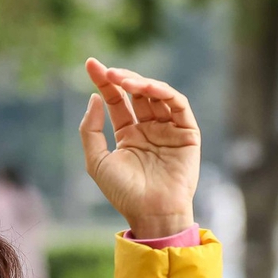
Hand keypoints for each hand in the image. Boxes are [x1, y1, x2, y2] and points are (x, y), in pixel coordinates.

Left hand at [78, 58, 198, 239]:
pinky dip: (164, 92)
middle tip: (107, 71)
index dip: (104, 82)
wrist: (151, 213)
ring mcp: (168, 130)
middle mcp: (149, 129)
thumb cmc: (123, 192)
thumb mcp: (97, 161)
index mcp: (129, 135)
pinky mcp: (187, 133)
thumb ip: (90, 130)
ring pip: (157, 95)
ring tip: (123, 80)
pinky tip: (147, 88)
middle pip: (136, 94)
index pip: (117, 101)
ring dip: (141, 83)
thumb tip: (93, 98)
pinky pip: (178, 105)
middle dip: (121, 79)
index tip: (91, 64)